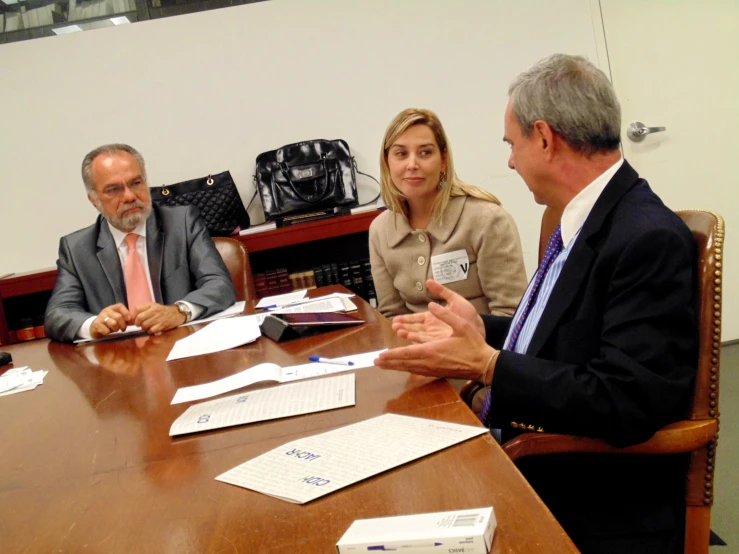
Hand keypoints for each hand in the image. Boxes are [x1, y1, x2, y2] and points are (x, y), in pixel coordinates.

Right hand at [90, 303, 132, 338]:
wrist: (95, 327)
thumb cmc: (109, 323)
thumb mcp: (117, 318)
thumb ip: (125, 318)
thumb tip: (134, 320)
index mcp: (112, 308)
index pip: (120, 306)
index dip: (126, 313)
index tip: (129, 320)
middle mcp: (106, 311)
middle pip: (118, 317)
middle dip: (123, 325)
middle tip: (122, 329)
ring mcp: (100, 317)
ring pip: (113, 323)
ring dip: (116, 329)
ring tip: (115, 330)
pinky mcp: (96, 324)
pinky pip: (106, 330)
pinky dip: (109, 333)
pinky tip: (107, 332)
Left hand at [131, 303, 185, 334]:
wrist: (177, 314)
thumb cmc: (162, 311)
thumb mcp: (153, 307)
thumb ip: (142, 310)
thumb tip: (130, 318)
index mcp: (151, 305)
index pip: (137, 309)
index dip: (133, 316)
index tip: (135, 319)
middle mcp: (154, 310)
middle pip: (139, 318)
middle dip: (138, 323)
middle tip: (140, 324)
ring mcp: (159, 318)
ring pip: (144, 325)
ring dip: (144, 328)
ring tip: (148, 327)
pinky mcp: (162, 325)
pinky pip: (151, 330)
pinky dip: (151, 331)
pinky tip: (153, 329)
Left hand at [377, 300, 495, 382]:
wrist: (483, 365)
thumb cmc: (473, 345)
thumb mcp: (461, 325)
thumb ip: (445, 314)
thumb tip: (432, 304)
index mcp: (432, 351)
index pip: (406, 353)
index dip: (391, 355)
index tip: (380, 355)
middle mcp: (430, 362)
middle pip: (404, 363)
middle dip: (388, 362)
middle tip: (374, 362)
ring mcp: (433, 369)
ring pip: (409, 369)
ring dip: (395, 367)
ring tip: (383, 366)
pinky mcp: (437, 373)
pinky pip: (417, 371)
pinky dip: (407, 369)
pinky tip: (403, 368)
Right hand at [391, 280, 484, 342]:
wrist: (481, 329)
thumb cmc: (468, 315)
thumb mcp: (454, 299)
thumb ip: (441, 291)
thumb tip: (428, 281)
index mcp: (433, 318)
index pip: (415, 319)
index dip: (405, 319)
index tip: (395, 320)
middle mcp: (431, 329)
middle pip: (414, 328)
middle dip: (403, 327)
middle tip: (394, 326)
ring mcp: (435, 337)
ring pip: (417, 336)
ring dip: (407, 334)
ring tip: (398, 331)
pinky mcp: (441, 344)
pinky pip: (426, 343)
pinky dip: (417, 341)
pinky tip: (410, 339)